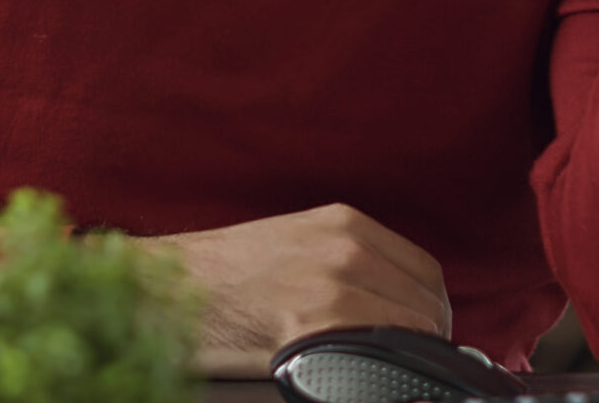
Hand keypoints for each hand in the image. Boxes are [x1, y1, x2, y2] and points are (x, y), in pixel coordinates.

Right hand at [140, 203, 451, 377]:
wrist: (167, 289)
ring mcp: (331, 283)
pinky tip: (359, 374)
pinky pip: (376, 350)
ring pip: (409, 330)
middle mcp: (345, 247)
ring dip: (406, 356)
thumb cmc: (225, 277)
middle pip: (424, 303)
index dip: (431, 310)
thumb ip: (347, 263)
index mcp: (344, 223)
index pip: (425, 272)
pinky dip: (380, 368)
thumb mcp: (296, 245)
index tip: (426, 336)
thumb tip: (395, 305)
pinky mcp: (312, 323)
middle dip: (425, 338)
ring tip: (382, 371)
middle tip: (407, 364)